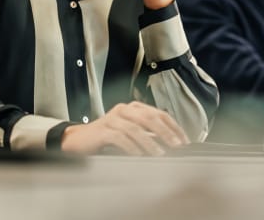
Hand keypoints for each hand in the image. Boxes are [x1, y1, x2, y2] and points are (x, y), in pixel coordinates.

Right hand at [61, 101, 188, 155]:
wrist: (79, 140)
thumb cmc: (107, 138)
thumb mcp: (130, 133)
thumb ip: (148, 135)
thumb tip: (171, 145)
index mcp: (133, 108)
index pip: (158, 113)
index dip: (173, 126)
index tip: (184, 140)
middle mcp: (124, 110)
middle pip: (149, 117)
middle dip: (165, 132)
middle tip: (176, 146)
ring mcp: (112, 119)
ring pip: (135, 128)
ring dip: (150, 142)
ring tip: (160, 154)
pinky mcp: (102, 130)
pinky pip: (119, 137)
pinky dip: (131, 147)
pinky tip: (138, 156)